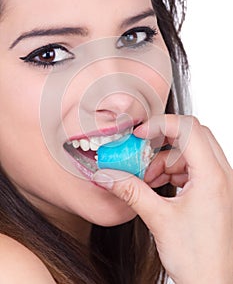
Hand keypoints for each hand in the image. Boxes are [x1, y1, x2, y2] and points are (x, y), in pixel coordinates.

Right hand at [92, 115, 232, 283]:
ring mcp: (219, 182)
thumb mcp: (158, 219)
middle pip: (192, 135)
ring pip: (190, 151)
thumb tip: (106, 175)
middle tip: (141, 149)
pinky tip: (157, 185)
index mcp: (212, 176)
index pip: (188, 129)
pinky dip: (171, 170)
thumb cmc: (198, 259)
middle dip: (163, 139)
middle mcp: (221, 174)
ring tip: (146, 178)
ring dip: (164, 159)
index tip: (139, 134)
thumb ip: (130, 191)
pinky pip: (191, 167)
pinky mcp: (213, 190)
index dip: (160, 124)